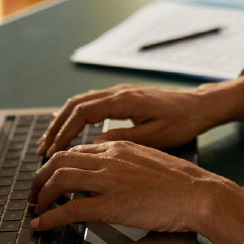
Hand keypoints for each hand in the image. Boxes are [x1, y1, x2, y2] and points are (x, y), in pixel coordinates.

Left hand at [29, 141, 243, 243]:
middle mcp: (109, 158)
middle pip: (60, 160)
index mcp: (119, 146)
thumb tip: (110, 171)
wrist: (199, 193)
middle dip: (41, 177)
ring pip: (59, 180)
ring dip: (41, 195)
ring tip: (37, 208)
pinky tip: (43, 225)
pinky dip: (51, 217)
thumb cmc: (180, 181)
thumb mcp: (149, 158)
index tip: (51, 177)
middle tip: (36, 193)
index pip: (77, 150)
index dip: (58, 164)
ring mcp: (109, 180)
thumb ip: (126, 160)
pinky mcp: (110, 204)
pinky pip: (70, 209)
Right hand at [36, 75, 243, 157]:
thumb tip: (94, 145)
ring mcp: (120, 93)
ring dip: (63, 121)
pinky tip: (70, 129)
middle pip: (75, 105)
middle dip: (56, 127)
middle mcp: (118, 92)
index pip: (83, 112)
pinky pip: (91, 103)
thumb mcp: (156, 136)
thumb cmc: (183, 121)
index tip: (53, 150)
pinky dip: (75, 116)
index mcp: (125, 100)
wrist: (201, 105)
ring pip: (81, 102)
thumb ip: (124, 139)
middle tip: (42, 149)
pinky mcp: (123, 98)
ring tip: (50, 142)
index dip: (65, 131)